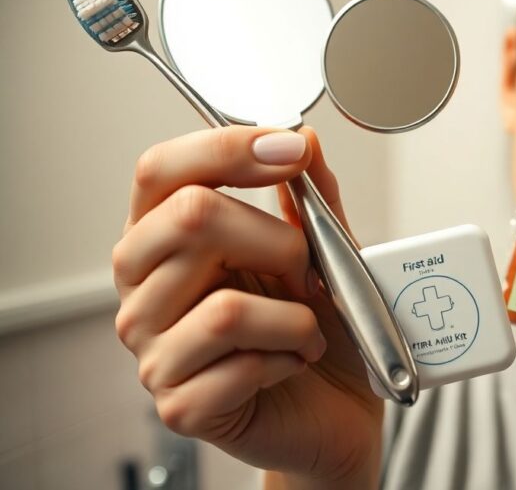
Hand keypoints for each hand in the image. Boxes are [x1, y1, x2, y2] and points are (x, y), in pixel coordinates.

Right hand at [113, 126, 381, 484]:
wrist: (336, 412)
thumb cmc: (318, 329)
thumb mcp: (325, 253)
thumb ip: (311, 199)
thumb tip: (304, 138)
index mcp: (164, 238)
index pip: (161, 170)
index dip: (227, 148)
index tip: (290, 151)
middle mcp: (143, 289)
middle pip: (191, 219)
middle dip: (278, 241)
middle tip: (310, 273)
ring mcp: (153, 350)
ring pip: (227, 305)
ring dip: (295, 316)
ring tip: (308, 328)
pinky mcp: (179, 405)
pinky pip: (242, 364)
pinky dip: (290, 359)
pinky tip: (293, 364)